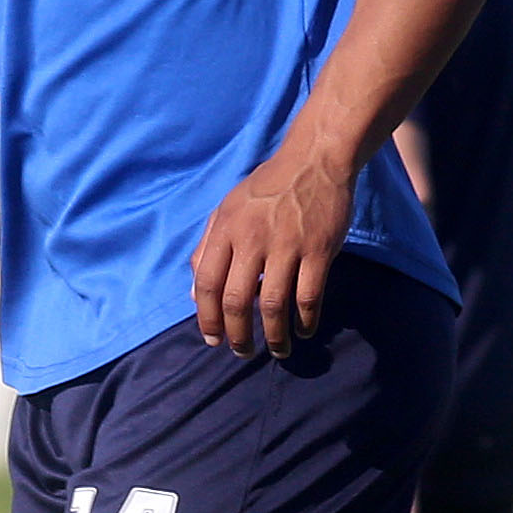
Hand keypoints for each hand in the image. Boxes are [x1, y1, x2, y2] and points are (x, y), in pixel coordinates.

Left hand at [189, 146, 353, 358]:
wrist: (314, 159)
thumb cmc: (267, 187)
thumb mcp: (227, 209)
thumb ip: (206, 248)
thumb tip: (194, 294)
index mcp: (226, 229)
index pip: (208, 283)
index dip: (207, 317)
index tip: (213, 339)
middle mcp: (252, 238)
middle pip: (237, 300)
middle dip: (237, 335)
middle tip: (241, 352)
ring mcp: (287, 245)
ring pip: (273, 304)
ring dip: (273, 335)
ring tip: (276, 350)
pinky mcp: (318, 250)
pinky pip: (308, 296)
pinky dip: (305, 320)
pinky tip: (302, 330)